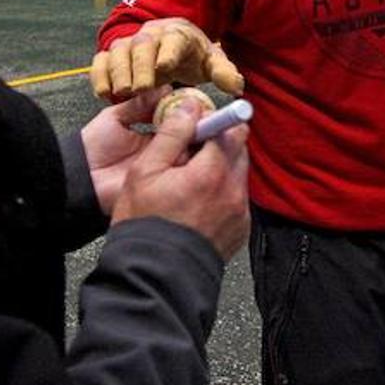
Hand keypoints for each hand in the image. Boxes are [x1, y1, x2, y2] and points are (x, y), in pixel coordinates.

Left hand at [79, 89, 216, 213]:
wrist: (79, 177)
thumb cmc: (91, 147)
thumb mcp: (115, 117)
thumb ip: (139, 103)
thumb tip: (166, 88)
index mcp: (153, 135)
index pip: (178, 121)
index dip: (189, 113)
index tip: (199, 103)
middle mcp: (162, 151)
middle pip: (189, 137)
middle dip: (199, 125)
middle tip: (208, 116)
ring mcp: (164, 169)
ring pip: (190, 154)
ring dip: (199, 141)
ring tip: (206, 129)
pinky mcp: (161, 185)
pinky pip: (181, 174)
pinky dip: (191, 161)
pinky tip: (195, 148)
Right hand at [91, 17, 243, 100]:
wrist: (173, 47)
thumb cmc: (193, 56)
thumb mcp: (211, 63)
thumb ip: (224, 73)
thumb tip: (237, 86)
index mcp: (178, 34)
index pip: (174, 40)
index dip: (168, 52)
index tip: (165, 68)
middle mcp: (151, 34)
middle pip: (142, 45)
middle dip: (140, 66)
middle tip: (139, 89)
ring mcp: (130, 43)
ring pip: (118, 51)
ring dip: (118, 71)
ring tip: (121, 93)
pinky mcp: (113, 54)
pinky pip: (100, 60)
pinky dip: (99, 75)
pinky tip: (103, 93)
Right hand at [109, 102, 250, 259]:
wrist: (154, 277)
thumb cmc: (144, 225)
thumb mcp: (145, 171)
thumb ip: (172, 134)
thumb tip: (190, 107)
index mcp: (212, 172)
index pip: (233, 128)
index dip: (216, 121)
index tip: (202, 123)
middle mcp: (233, 191)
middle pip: (238, 150)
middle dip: (218, 144)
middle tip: (189, 154)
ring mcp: (239, 212)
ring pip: (238, 174)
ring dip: (220, 170)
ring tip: (188, 183)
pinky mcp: (240, 230)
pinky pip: (236, 199)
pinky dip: (221, 195)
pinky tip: (196, 205)